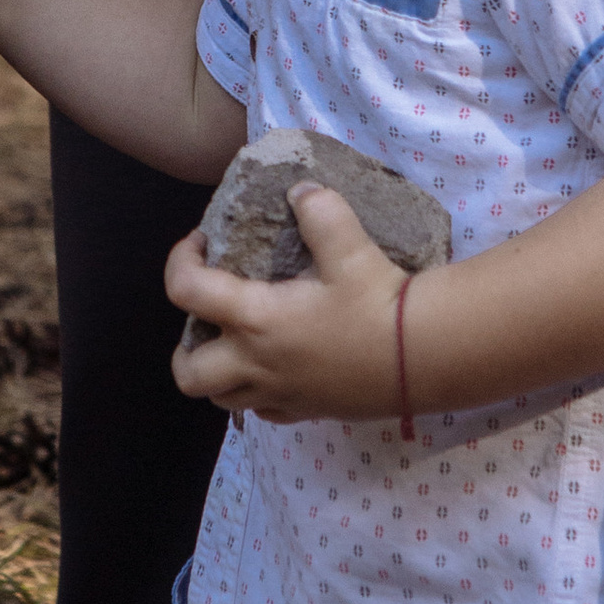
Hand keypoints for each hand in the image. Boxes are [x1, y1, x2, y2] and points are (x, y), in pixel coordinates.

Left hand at [164, 186, 403, 423]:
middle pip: (189, 373)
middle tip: (206, 319)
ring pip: (223, 399)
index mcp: (256, 319)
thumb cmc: (379, 303)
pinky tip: (279, 369)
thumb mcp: (351, 248)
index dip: (180, 262)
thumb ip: (322, 213)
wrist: (423, 357)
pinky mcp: (309, 411)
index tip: (200, 245)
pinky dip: (258, 393)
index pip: (186, 291)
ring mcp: (282, 393)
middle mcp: (258, 364)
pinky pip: (266, 411)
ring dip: (218, 375)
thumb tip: (302, 192)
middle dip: (184, 347)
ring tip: (236, 345)